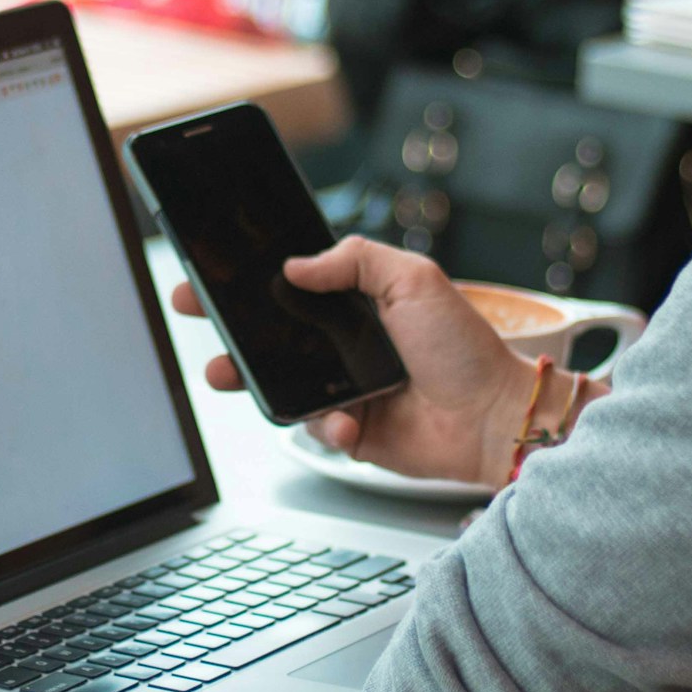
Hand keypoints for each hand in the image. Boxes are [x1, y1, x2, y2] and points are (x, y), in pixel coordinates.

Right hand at [170, 236, 532, 485]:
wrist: (494, 417)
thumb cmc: (465, 348)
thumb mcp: (415, 279)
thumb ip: (355, 260)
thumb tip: (295, 265)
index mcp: (359, 304)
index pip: (293, 287)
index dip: (251, 281)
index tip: (213, 274)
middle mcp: (347, 345)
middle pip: (274, 334)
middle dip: (230, 326)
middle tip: (197, 313)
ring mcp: (347, 388)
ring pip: (282, 383)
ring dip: (250, 378)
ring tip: (227, 373)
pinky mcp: (352, 432)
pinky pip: (316, 428)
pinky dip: (326, 426)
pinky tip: (348, 421)